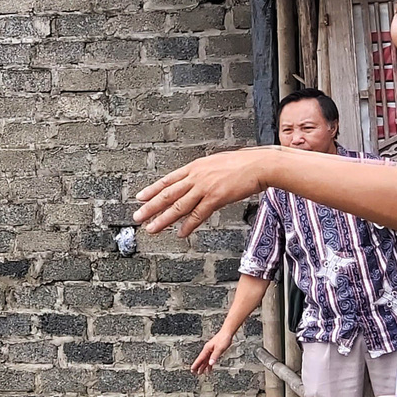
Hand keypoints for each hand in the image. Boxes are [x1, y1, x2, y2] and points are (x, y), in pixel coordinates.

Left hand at [135, 148, 270, 237]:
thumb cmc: (241, 164)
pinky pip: (198, 214)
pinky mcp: (216, 198)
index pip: (167, 180)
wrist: (259, 164)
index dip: (152, 190)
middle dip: (151, 207)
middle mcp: (196, 176)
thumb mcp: (215, 163)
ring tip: (152, 229)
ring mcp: (205, 187)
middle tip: (137, 216)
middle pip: (168, 194)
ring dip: (164, 219)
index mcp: (194, 167)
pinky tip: (180, 232)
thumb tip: (193, 180)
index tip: (140, 198)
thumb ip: (202, 173)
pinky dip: (188, 225)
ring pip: (179, 206)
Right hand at [191, 328, 235, 373]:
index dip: (196, 364)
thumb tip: (210, 363)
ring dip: (203, 366)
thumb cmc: (223, 339)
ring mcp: (210, 350)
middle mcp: (207, 350)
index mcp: (207, 349)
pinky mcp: (214, 351)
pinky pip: (210, 359)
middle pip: (201, 360)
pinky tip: (209, 367)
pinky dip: (209, 364)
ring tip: (200, 372)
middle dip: (197, 366)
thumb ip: (215, 356)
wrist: (227, 333)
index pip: (200, 358)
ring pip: (205, 360)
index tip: (192, 369)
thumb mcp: (220, 348)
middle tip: (194, 372)